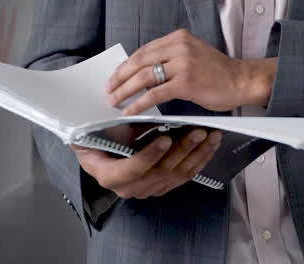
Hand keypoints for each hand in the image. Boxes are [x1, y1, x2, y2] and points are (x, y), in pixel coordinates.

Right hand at [71, 128, 222, 198]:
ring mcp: (147, 190)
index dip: (149, 155)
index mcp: (109, 175)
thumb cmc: (94, 139)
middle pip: (160, 172)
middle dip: (182, 151)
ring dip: (196, 155)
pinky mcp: (162, 187)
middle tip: (197, 132)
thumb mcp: (95, 132)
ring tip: (210, 136)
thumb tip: (137, 113)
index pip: (132, 169)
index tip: (165, 138)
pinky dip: (199, 160)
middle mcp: (129, 188)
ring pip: (176, 176)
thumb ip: (114, 127)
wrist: (97, 153)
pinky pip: (183, 177)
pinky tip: (210, 146)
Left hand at [106, 29, 275, 113]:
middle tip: (108, 90)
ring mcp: (183, 63)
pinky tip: (130, 110)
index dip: (126, 65)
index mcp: (179, 38)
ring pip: (144, 77)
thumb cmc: (218, 72)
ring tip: (114, 101)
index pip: (144, 50)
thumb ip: (171, 57)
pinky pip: (155, 93)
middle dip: (120, 77)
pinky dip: (139, 103)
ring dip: (125, 90)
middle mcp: (179, 46)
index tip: (115, 76)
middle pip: (140, 62)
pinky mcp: (186, 82)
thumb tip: (143, 71)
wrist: (241, 81)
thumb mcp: (193, 55)